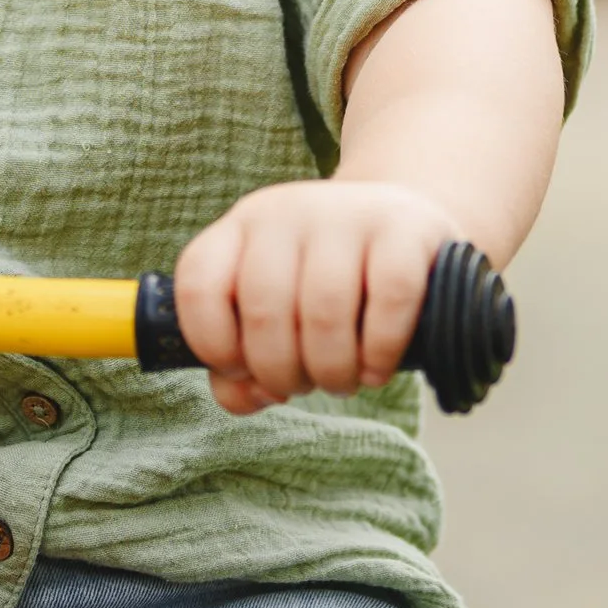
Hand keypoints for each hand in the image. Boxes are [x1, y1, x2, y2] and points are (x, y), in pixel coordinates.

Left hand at [170, 181, 450, 415]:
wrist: (406, 224)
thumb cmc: (327, 284)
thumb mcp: (276, 312)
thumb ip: (243, 365)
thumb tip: (246, 396)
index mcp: (241, 227)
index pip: (199, 285)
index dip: (212, 345)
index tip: (242, 372)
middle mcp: (287, 211)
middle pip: (264, 310)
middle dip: (282, 373)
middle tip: (305, 386)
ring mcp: (348, 213)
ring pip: (325, 311)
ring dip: (331, 371)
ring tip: (342, 382)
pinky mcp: (407, 228)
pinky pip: (390, 300)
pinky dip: (380, 352)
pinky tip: (376, 369)